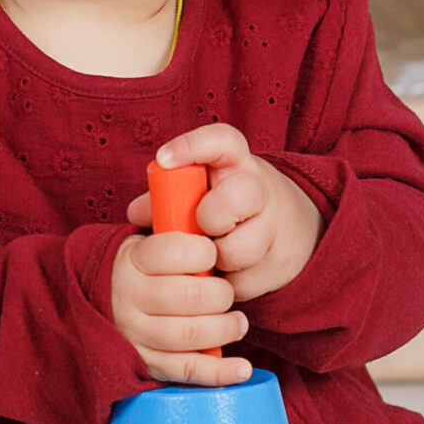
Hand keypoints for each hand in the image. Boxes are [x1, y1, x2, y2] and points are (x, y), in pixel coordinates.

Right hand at [110, 229, 252, 386]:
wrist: (97, 302)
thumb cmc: (138, 267)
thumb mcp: (143, 237)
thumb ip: (168, 218)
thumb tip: (188, 175)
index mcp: (131, 261)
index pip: (172, 252)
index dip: (203, 253)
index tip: (212, 253)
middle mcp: (130, 298)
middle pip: (190, 297)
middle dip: (221, 294)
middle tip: (228, 292)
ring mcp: (136, 334)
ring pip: (190, 335)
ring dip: (225, 329)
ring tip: (238, 323)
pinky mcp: (148, 364)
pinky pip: (187, 371)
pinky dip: (220, 373)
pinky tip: (242, 369)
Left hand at [123, 123, 320, 303]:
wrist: (288, 231)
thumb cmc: (226, 205)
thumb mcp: (201, 192)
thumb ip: (166, 198)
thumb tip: (135, 212)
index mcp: (236, 163)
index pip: (222, 141)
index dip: (192, 147)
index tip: (164, 159)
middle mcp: (261, 189)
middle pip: (237, 197)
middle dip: (210, 217)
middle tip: (202, 226)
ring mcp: (275, 226)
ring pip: (238, 250)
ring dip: (214, 259)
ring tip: (211, 254)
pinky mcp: (280, 263)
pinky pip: (241, 282)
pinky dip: (224, 282)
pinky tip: (226, 271)